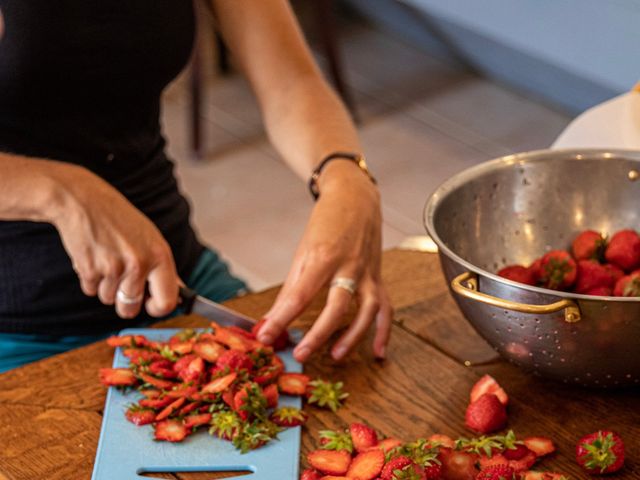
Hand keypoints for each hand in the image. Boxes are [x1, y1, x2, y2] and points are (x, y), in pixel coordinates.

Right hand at [49, 164, 178, 318]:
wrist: (82, 200)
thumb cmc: (118, 218)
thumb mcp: (149, 237)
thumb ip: (160, 267)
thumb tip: (177, 294)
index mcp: (160, 255)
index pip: (167, 301)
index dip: (157, 308)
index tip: (149, 304)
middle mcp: (140, 264)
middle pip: (131, 308)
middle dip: (125, 304)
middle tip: (120, 285)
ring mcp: (114, 268)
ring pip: (108, 299)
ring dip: (105, 286)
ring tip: (105, 259)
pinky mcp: (90, 270)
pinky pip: (90, 290)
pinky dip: (89, 279)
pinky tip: (93, 256)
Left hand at [256, 162, 392, 361]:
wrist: (355, 198)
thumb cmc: (326, 222)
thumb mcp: (303, 250)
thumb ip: (292, 287)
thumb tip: (273, 318)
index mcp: (323, 256)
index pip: (300, 295)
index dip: (281, 319)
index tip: (265, 337)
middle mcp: (348, 266)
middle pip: (336, 307)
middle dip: (318, 334)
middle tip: (300, 354)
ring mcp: (367, 273)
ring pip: (366, 309)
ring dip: (353, 336)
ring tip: (336, 356)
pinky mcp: (378, 277)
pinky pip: (385, 307)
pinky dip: (383, 331)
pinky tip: (377, 352)